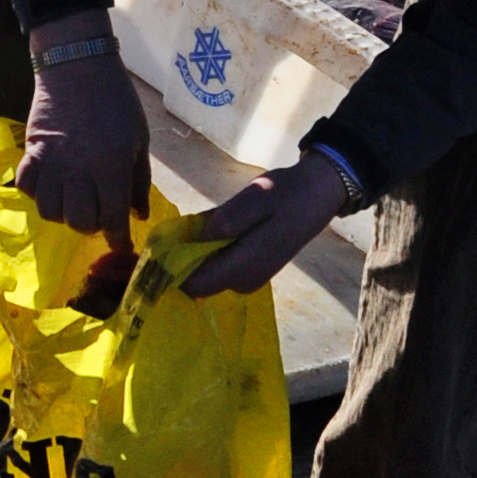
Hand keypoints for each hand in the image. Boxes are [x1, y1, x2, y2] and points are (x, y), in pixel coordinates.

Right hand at [18, 25, 148, 236]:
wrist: (77, 65)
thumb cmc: (116, 101)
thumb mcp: (138, 138)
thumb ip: (138, 180)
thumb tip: (138, 215)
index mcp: (111, 166)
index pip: (112, 218)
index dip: (118, 239)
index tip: (121, 245)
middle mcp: (79, 170)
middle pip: (78, 221)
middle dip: (91, 226)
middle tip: (98, 214)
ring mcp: (51, 162)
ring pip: (50, 211)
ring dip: (63, 214)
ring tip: (73, 202)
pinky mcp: (31, 152)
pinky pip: (26, 187)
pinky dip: (37, 194)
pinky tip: (50, 186)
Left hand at [179, 147, 356, 298]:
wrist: (318, 194)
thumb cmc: (286, 192)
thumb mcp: (255, 197)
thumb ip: (225, 221)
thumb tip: (195, 239)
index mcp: (245, 266)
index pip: (193, 285)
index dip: (170, 269)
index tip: (158, 245)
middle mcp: (245, 282)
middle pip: (196, 282)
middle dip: (180, 260)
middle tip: (175, 230)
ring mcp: (249, 280)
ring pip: (206, 275)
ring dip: (193, 255)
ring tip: (193, 226)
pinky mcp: (250, 272)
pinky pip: (218, 268)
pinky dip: (207, 253)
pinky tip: (209, 230)